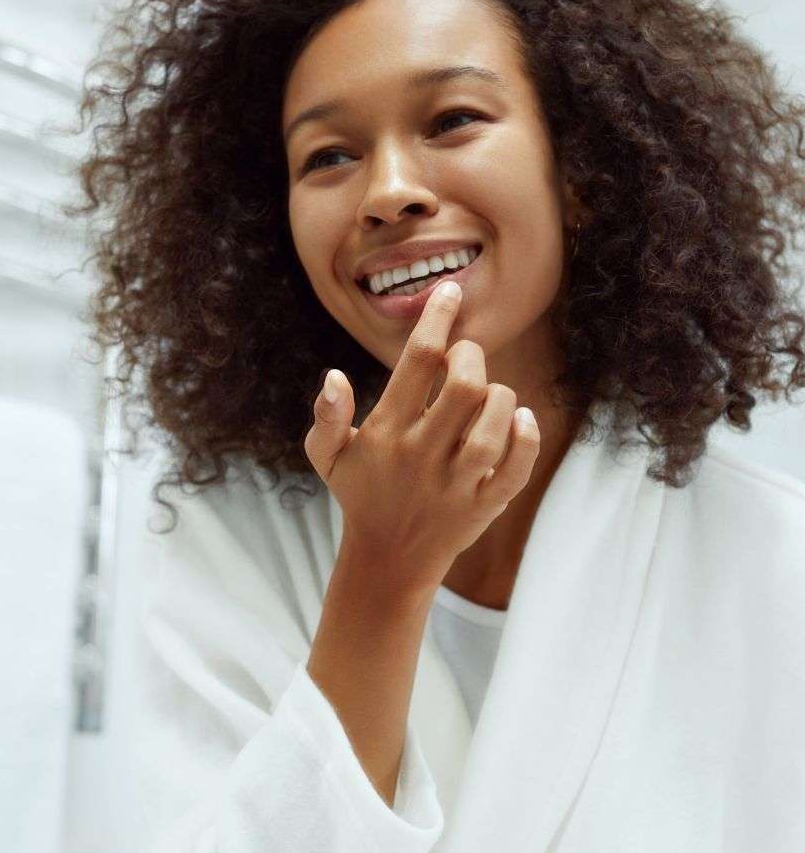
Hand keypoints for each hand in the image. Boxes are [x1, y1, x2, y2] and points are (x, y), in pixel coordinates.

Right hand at [303, 279, 539, 604]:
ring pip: (493, 425)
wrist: (388, 560)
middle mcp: (422, 455)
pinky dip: (525, 437)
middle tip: (465, 356)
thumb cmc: (360, 494)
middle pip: (463, 387)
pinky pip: (516, 467)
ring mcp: (456, 483)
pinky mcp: (484, 505)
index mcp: (387, 433)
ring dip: (498, 395)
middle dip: (472, 356)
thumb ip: (327, 417)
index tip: (449, 291)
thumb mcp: (327, 458)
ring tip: (486, 394)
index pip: (417, 363)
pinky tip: (519, 417)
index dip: (436, 320)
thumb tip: (333, 375)